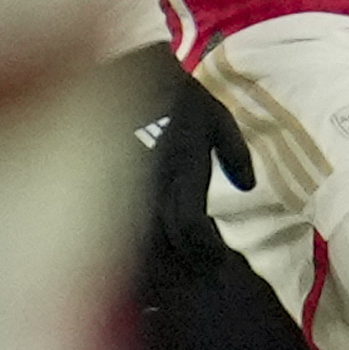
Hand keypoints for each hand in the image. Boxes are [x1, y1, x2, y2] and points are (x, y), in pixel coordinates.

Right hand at [122, 46, 252, 264]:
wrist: (123, 72)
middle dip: (181, 266)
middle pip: (163, 245)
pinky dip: (125, 243)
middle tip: (198, 278)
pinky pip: (112, 225)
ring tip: (168, 276)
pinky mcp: (101, 186)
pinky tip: (136, 252)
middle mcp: (152, 188)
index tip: (218, 259)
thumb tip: (247, 187)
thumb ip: (236, 155)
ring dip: (152, 261)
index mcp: (182, 174)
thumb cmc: (176, 95)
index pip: (193, 229)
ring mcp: (124, 189)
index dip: (206, 250)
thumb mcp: (217, 119)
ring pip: (135, 240)